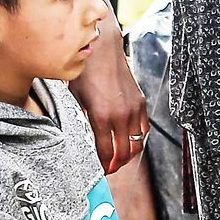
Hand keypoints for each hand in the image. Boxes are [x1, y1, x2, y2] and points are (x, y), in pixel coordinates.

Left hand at [71, 0, 148, 172]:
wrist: (102, 49)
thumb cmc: (85, 71)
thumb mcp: (75, 98)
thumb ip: (80, 120)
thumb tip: (79, 137)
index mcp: (101, 116)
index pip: (105, 152)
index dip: (102, 166)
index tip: (99, 171)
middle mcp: (121, 115)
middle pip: (124, 153)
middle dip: (116, 165)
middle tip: (108, 170)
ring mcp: (133, 109)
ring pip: (137, 144)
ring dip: (128, 155)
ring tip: (119, 160)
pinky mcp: (140, 102)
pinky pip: (144, 130)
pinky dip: (138, 140)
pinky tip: (129, 142)